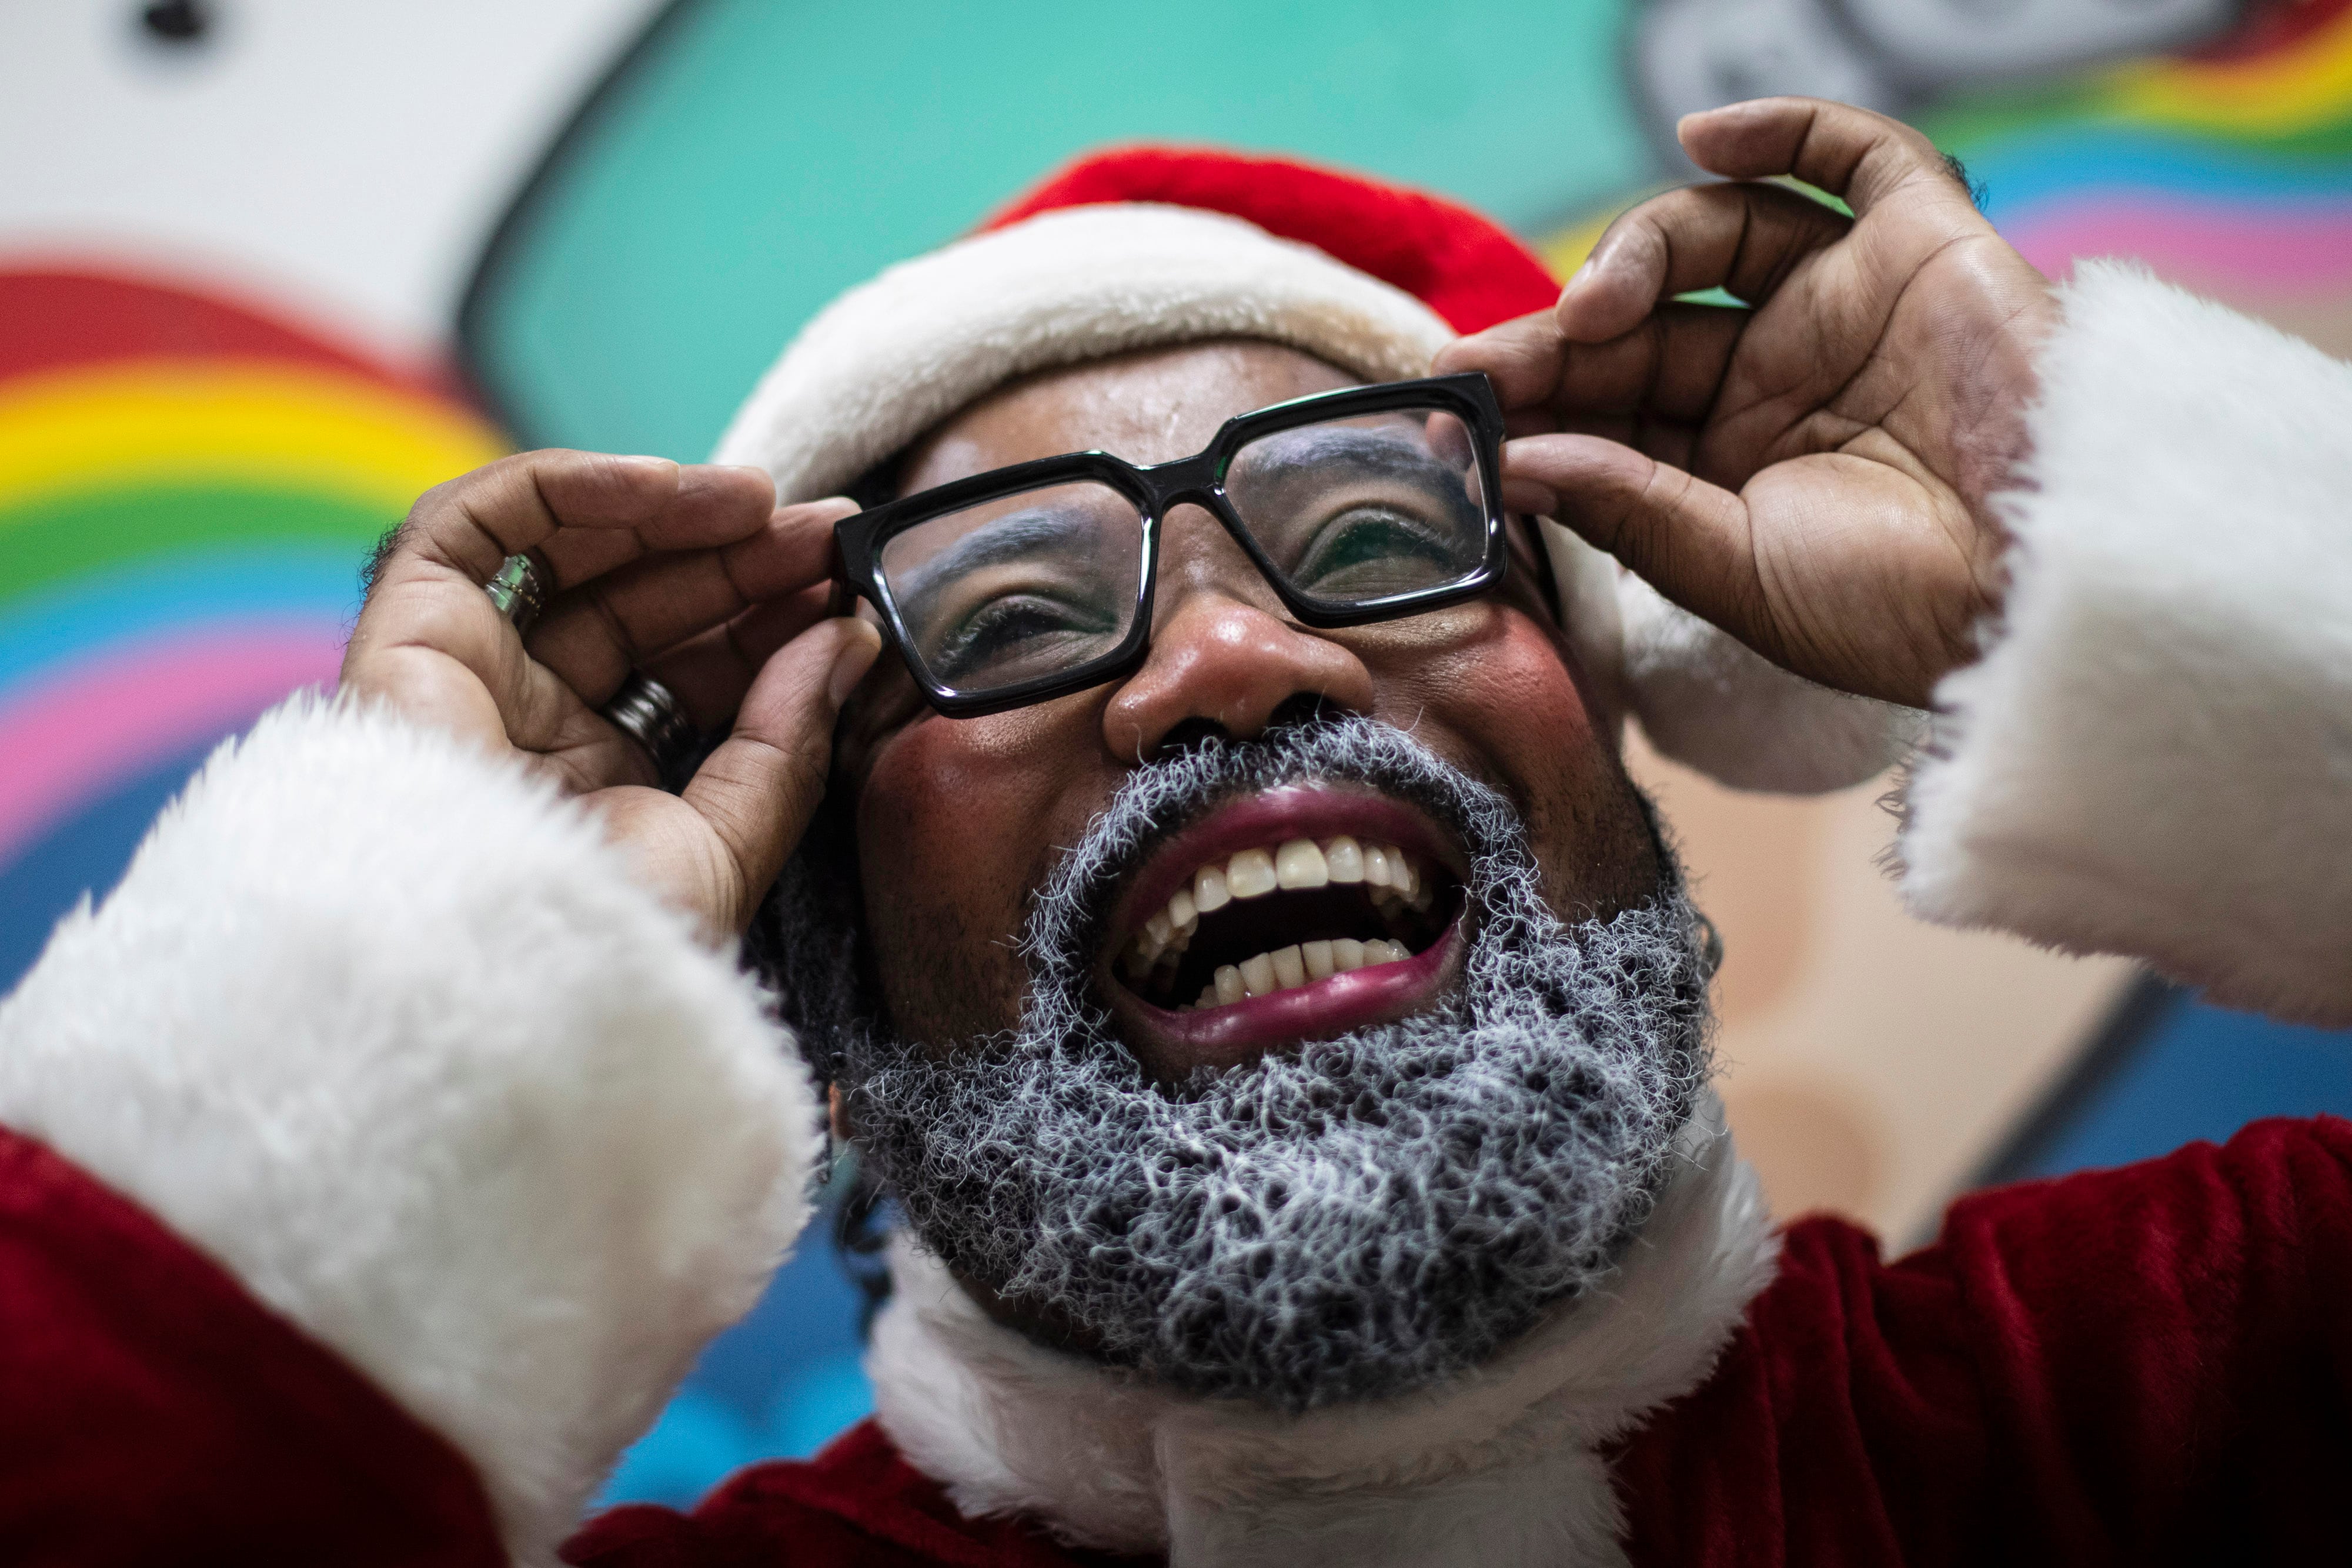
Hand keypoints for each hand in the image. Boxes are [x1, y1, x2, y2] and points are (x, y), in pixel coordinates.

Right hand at [342, 450, 880, 938]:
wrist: (497, 979)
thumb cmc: (604, 942)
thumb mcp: (726, 843)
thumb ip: (786, 741)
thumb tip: (847, 640)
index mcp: (593, 783)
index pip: (687, 670)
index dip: (765, 620)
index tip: (846, 587)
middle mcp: (523, 725)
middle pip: (637, 605)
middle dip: (736, 560)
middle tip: (825, 533)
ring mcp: (462, 680)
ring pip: (566, 556)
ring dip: (670, 513)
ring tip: (766, 508)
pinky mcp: (401, 636)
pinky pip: (474, 527)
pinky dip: (570, 488)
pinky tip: (671, 492)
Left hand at [1437, 97, 2056, 708]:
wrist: (2043, 589)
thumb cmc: (1897, 609)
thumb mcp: (1732, 570)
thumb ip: (1626, 507)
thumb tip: (1515, 463)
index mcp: (1731, 467)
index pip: (1610, 408)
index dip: (1537, 399)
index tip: (1458, 407)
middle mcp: (1780, 379)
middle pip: (1643, 325)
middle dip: (1558, 339)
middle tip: (1489, 362)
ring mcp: (1846, 307)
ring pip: (1716, 235)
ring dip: (1636, 253)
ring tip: (1592, 307)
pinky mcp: (1920, 247)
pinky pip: (1848, 157)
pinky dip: (1779, 129)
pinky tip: (1704, 136)